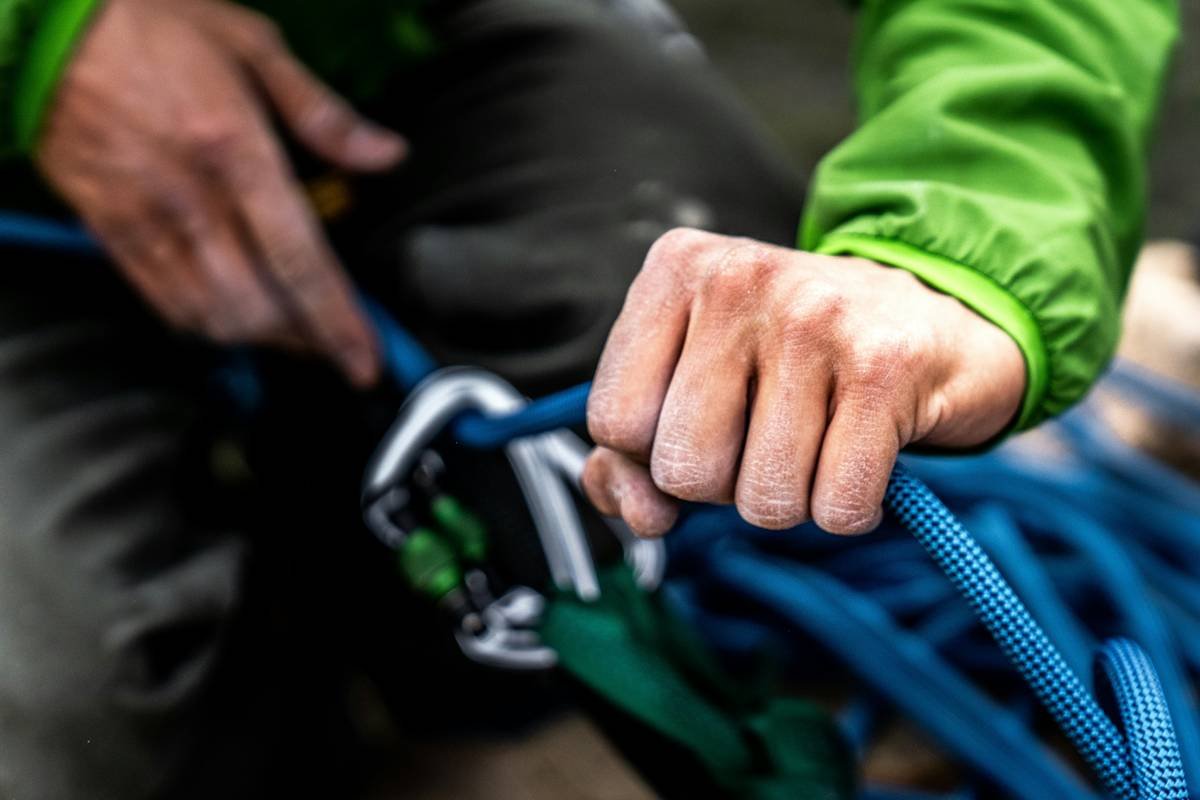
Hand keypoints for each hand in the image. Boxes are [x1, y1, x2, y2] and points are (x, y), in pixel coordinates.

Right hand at [35, 0, 406, 384]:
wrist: (41, 26)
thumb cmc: (149, 25)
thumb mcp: (252, 44)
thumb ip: (323, 113)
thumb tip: (386, 154)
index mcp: (236, 151)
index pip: (300, 261)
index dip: (338, 322)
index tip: (364, 360)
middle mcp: (191, 199)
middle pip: (259, 307)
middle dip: (305, 339)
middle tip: (335, 341)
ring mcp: (145, 221)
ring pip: (212, 317)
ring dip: (260, 337)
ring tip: (293, 331)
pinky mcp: (110, 233)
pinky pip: (164, 303)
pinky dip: (207, 324)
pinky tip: (233, 315)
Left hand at [583, 228, 1024, 535]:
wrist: (934, 324)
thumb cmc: (792, 362)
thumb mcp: (697, 379)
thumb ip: (632, 451)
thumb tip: (634, 512)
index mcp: (677, 270)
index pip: (614, 420)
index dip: (652, 459)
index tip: (704, 430)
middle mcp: (739, 278)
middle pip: (683, 469)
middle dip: (724, 484)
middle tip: (768, 435)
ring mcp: (814, 318)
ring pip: (762, 500)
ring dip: (792, 499)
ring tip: (818, 439)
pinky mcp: (886, 366)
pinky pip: (836, 507)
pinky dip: (848, 507)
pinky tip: (863, 452)